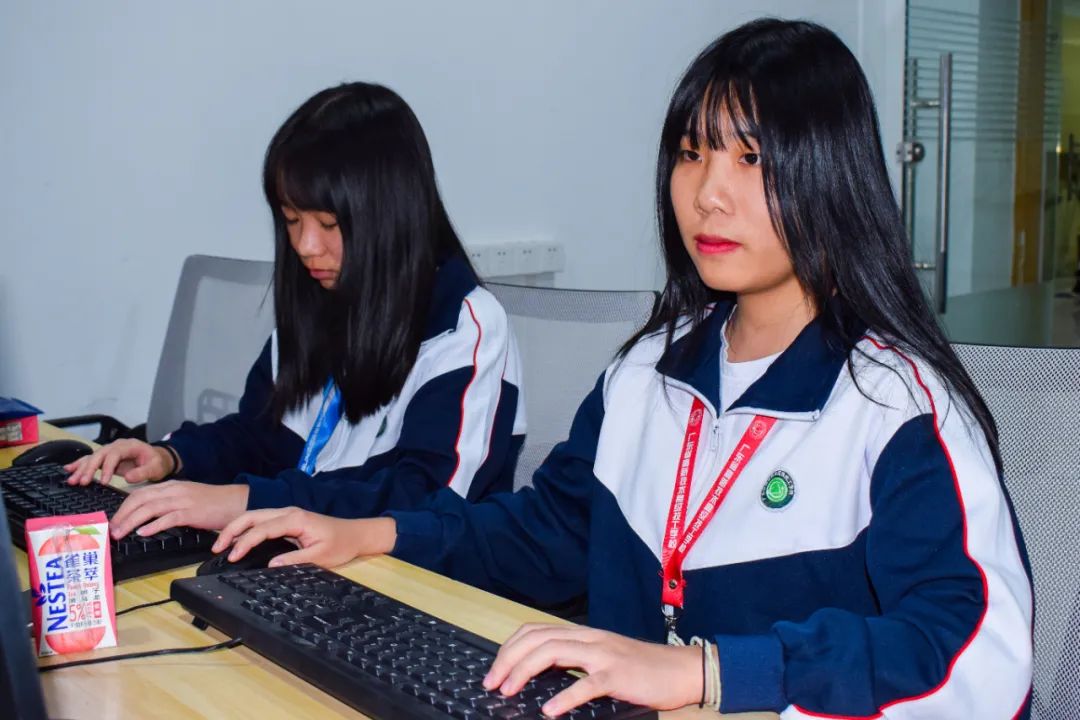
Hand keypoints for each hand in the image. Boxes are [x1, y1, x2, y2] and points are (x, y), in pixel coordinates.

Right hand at [64, 439, 173, 485]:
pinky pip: (91, 460)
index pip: (115, 454)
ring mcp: (110, 451)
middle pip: (100, 454)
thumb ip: (143, 472)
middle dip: (89, 468)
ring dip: (81, 468)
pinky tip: (69, 469)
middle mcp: (117, 446)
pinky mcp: (106, 458)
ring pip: (92, 457)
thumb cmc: (157, 463)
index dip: (108, 467)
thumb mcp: (155, 468)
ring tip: (72, 480)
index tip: (103, 481)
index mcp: (129, 446)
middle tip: (82, 482)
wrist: (158, 458)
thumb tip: (128, 478)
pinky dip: (80, 464)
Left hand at [109, 481, 248, 538]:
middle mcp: (174, 490)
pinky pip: (168, 518)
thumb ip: (168, 502)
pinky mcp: (192, 512)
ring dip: (131, 521)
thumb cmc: (213, 503)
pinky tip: (143, 533)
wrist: (236, 501)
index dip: (123, 506)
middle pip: (140, 499)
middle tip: (112, 529)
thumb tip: (147, 517)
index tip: (114, 519)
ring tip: (121, 533)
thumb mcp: (187, 497)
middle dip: (122, 514)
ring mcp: (183, 500)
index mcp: (171, 486)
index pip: (140, 493)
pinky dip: (153, 525)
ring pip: (149, 508)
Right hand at [212, 508, 396, 567]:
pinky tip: (238, 541)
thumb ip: (294, 560)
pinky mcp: (287, 520)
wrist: (356, 534)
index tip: (233, 556)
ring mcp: (287, 514)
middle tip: (216, 548)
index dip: (245, 542)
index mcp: (295, 519)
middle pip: (252, 516)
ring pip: (254, 516)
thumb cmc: (341, 544)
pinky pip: (262, 521)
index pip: (262, 528)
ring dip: (236, 528)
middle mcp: (288, 512)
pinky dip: (246, 529)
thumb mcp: (320, 556)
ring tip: (221, 545)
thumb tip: (270, 565)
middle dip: (232, 530)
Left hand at [483, 624, 702, 715]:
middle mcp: (589, 639)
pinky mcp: (618, 675)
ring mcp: (603, 655)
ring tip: (509, 691)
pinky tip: (550, 710)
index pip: (535, 631)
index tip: (494, 670)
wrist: (681, 669)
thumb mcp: (602, 658)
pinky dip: (565, 696)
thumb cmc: (642, 669)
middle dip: (508, 659)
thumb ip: (574, 661)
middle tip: (492, 683)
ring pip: (553, 652)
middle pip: (537, 639)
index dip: (509, 648)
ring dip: (525, 671)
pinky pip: (587, 684)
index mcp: (583, 635)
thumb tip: (538, 675)